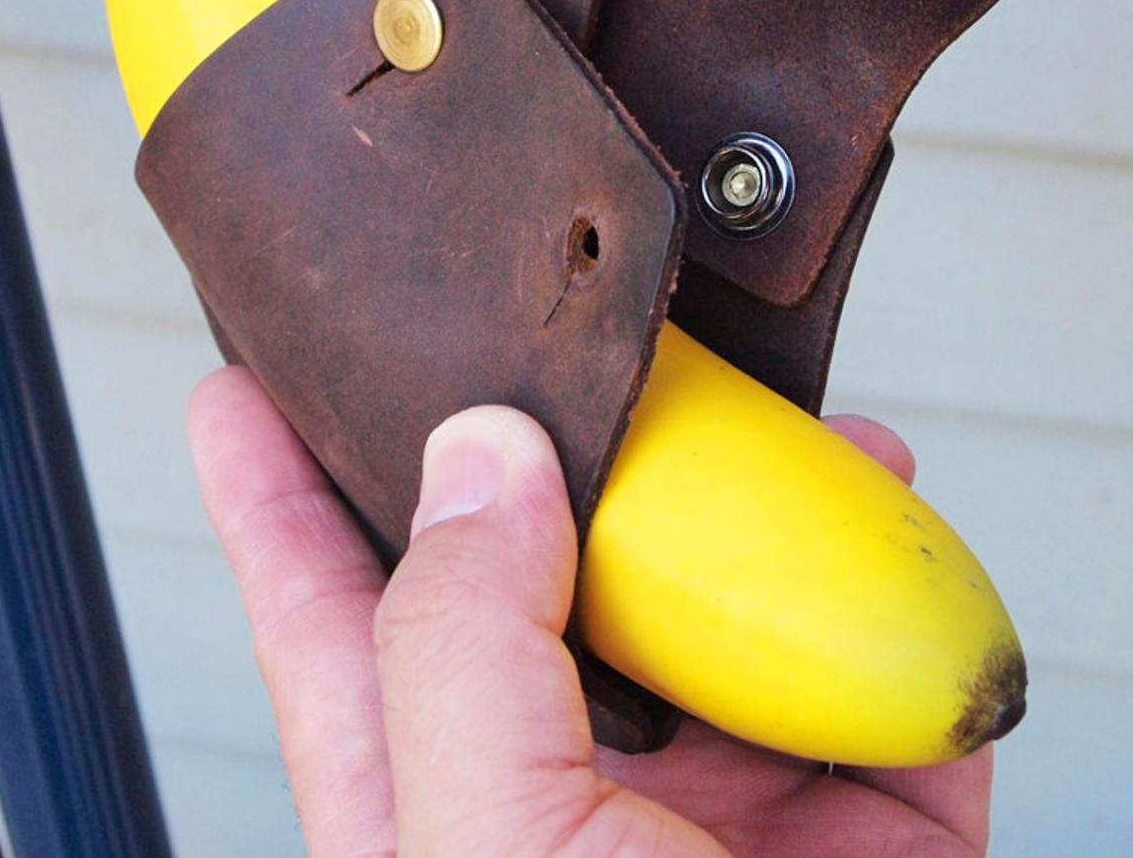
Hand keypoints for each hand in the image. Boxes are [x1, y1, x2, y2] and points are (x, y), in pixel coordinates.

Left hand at [189, 366, 991, 856]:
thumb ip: (458, 648)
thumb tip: (479, 455)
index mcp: (440, 795)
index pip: (324, 608)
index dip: (273, 488)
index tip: (243, 379)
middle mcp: (574, 774)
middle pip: (538, 562)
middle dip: (548, 438)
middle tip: (549, 324)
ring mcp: (720, 793)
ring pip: (710, 589)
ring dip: (740, 481)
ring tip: (743, 390)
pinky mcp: (861, 811)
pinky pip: (874, 657)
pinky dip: (889, 564)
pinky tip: (879, 487)